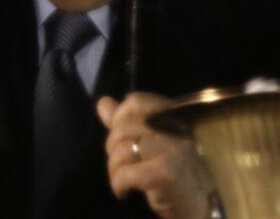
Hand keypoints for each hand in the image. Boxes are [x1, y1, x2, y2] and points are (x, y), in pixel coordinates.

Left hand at [98, 93, 214, 218]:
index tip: (121, 139)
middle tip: (123, 166)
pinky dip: (118, 185)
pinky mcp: (167, 173)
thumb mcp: (154, 145)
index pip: (137, 101)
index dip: (120, 117)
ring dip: (115, 170)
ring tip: (124, 181)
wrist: (205, 210)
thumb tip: (103, 103)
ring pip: (121, 151)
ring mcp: (174, 150)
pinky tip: (124, 192)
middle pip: (123, 128)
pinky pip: (125, 173)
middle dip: (113, 149)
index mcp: (176, 119)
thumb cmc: (180, 177)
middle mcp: (178, 131)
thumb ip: (128, 122)